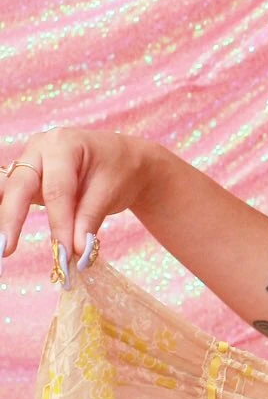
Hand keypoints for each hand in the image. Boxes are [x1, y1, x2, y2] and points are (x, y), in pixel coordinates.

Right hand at [0, 129, 154, 280]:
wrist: (124, 160)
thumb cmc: (119, 170)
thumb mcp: (110, 193)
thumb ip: (88, 221)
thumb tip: (75, 251)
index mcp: (64, 144)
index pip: (57, 190)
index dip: (59, 224)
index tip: (63, 254)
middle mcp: (40, 148)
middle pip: (20, 186)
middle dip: (11, 218)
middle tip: (6, 250)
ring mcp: (29, 161)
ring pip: (9, 189)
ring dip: (5, 216)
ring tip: (2, 244)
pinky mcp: (26, 178)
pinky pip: (11, 194)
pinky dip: (7, 213)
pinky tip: (4, 232)